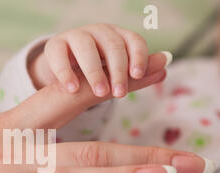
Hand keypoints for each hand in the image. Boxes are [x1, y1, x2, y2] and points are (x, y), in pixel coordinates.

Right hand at [28, 23, 168, 96]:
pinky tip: (72, 89)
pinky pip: (60, 56)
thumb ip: (137, 74)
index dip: (138, 56)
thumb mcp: (115, 74)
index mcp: (117, 37)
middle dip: (118, 70)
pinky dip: (66, 72)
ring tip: (100, 92)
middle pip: (112, 46)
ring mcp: (75, 36)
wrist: (62, 69)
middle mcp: (98, 33)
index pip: (133, 41)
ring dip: (94, 71)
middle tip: (120, 93)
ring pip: (86, 48)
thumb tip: (165, 67)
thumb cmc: (93, 72)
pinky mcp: (55, 46)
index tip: (138, 75)